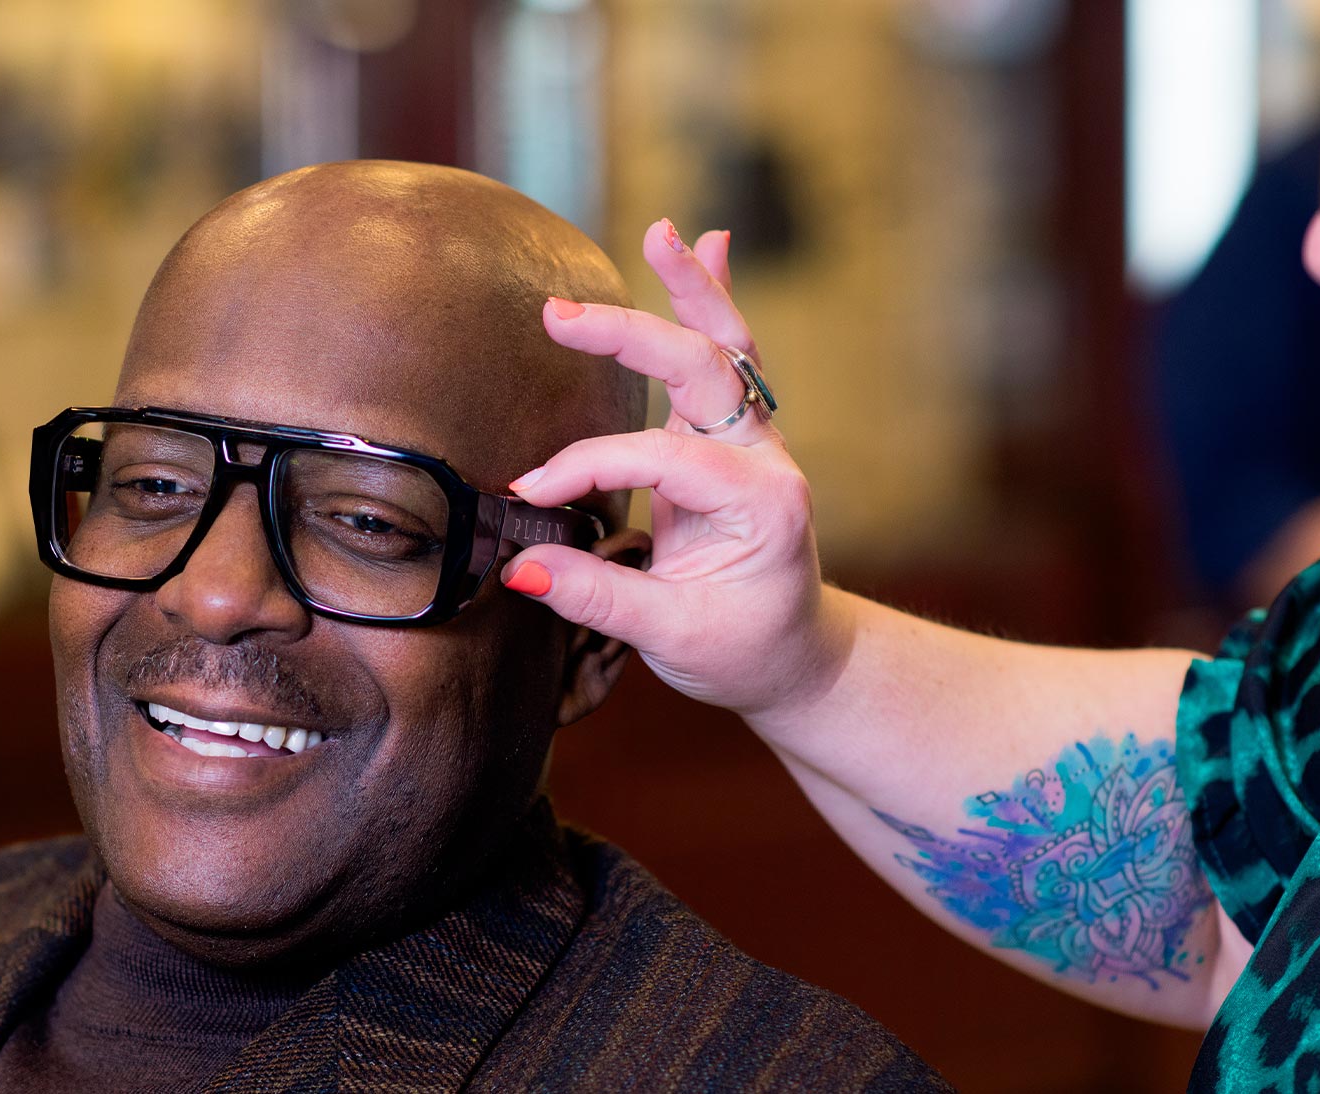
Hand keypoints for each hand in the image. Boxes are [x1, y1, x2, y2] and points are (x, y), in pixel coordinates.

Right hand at [503, 220, 849, 719]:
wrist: (800, 659)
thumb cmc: (742, 651)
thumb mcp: (672, 637)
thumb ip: (596, 598)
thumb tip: (519, 569)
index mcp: (760, 503)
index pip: (658, 457)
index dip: (587, 466)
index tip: (530, 494)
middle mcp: (766, 457)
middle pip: (702, 370)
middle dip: (630, 335)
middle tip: (558, 315)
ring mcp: (756, 440)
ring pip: (729, 347)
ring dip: (694, 288)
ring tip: (666, 232)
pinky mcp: (735, 437)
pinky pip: (730, 356)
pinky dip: (711, 302)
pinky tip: (705, 244)